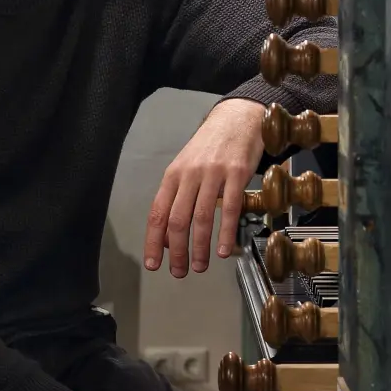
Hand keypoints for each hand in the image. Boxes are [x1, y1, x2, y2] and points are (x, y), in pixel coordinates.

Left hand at [144, 98, 265, 276]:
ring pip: (200, 217)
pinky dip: (224, 232)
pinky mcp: (236, 173)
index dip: (154, 241)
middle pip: (177, 219)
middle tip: (179, 271)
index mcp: (172, 176)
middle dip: (177, 251)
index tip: (153, 263)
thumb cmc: (210, 147)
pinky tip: (222, 249)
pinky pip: (228, 208)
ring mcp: (212, 174)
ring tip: (200, 265)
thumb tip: (167, 236)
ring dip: (199, 247)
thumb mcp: (186, 168)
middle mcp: (188, 175)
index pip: (157, 213)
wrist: (236, 119)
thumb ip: (176, 199)